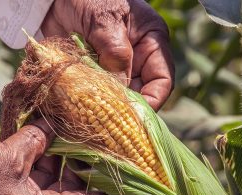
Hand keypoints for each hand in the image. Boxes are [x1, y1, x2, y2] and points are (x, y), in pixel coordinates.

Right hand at [0, 119, 124, 194]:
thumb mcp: (10, 161)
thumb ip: (35, 140)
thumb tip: (50, 123)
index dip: (113, 193)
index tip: (130, 183)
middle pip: (72, 187)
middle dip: (81, 163)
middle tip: (96, 141)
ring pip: (51, 180)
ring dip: (57, 156)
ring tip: (70, 132)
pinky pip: (32, 178)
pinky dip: (38, 159)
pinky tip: (43, 138)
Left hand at [41, 0, 174, 110]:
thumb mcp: (105, 21)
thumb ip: (116, 54)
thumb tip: (120, 92)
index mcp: (151, 43)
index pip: (162, 81)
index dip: (152, 101)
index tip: (135, 117)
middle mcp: (135, 59)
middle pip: (139, 93)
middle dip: (126, 109)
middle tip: (109, 125)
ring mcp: (112, 67)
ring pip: (116, 97)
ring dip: (105, 108)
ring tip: (92, 119)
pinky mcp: (92, 72)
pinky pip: (96, 93)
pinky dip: (89, 103)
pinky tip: (79, 110)